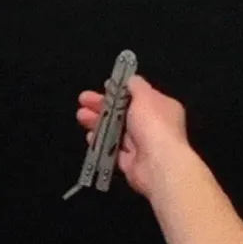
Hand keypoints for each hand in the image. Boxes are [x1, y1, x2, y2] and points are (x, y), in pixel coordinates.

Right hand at [76, 75, 189, 199]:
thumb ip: (136, 85)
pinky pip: (113, 150)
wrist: (159, 164)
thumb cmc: (154, 125)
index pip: (139, 96)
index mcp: (162, 108)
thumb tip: (132, 79)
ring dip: (98, 122)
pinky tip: (90, 135)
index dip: (121, 90)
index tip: (104, 86)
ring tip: (81, 115)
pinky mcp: (131, 163)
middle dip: (103, 105)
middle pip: (124, 113)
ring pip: (116, 131)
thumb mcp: (145, 96)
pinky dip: (101, 142)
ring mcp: (142, 145)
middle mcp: (153, 126)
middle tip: (83, 100)